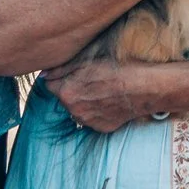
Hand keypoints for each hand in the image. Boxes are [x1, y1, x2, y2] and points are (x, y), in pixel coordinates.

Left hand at [38, 54, 188, 132]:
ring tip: (103, 90)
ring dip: (84, 101)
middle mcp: (74, 111)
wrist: (144, 87)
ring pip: (78, 109)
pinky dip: (98, 111)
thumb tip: (44, 74)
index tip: (74, 74)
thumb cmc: (118, 69)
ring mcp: (88, 121)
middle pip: (65, 98)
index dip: (62, 78)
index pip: (51, 86)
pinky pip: (93, 118)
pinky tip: (110, 101)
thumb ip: (61, 69)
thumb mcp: (87, 61)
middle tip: (91, 80)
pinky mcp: (101, 128)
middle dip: (73, 90)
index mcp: (66, 93)